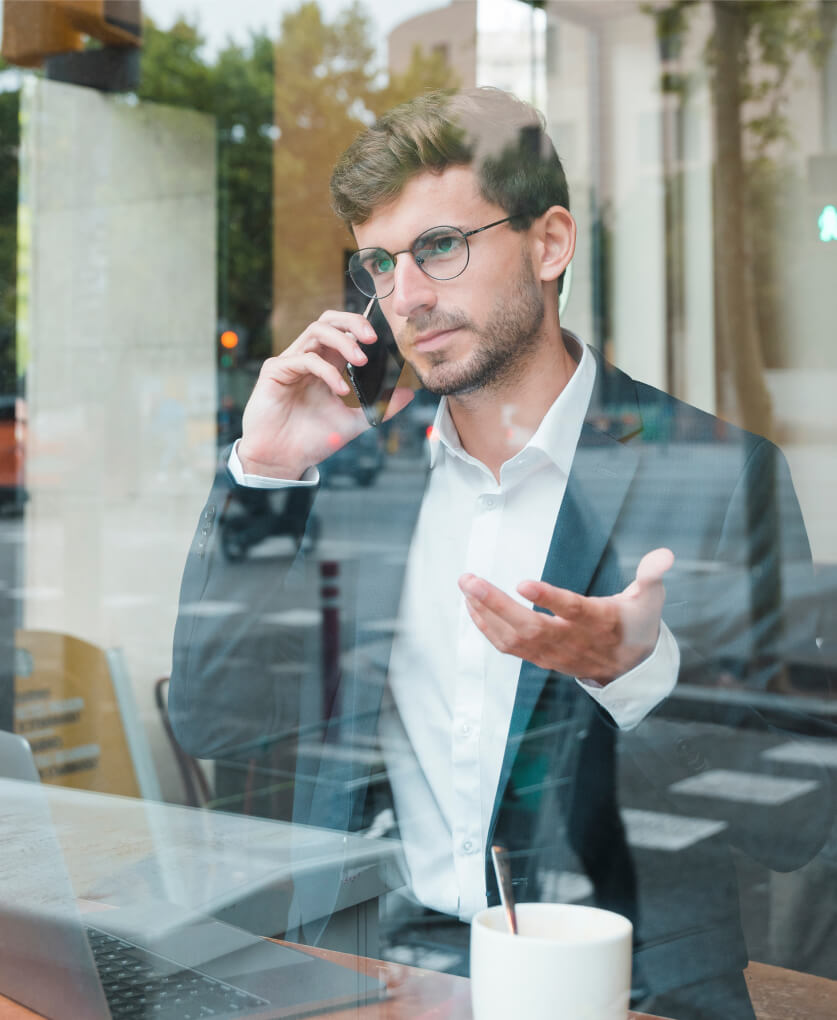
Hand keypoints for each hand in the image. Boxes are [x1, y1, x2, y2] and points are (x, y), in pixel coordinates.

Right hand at [237, 310, 412, 478]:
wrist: (282, 460)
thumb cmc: (311, 441)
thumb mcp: (354, 422)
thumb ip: (380, 406)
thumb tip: (409, 393)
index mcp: (325, 365)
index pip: (342, 331)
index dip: (360, 326)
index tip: (382, 340)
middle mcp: (308, 358)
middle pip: (328, 321)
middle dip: (352, 322)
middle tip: (372, 338)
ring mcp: (290, 362)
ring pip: (316, 331)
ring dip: (343, 341)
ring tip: (361, 360)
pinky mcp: (275, 370)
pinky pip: (305, 359)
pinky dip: (327, 371)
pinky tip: (340, 389)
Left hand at [459, 548, 674, 682]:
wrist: (630, 667)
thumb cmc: (636, 624)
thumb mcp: (650, 599)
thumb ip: (652, 575)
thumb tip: (665, 555)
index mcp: (600, 622)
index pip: (572, 610)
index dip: (549, 599)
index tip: (524, 583)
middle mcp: (572, 641)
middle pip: (530, 627)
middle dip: (496, 604)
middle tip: (470, 580)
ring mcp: (553, 653)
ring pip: (514, 639)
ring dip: (485, 614)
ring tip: (466, 588)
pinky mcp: (540, 658)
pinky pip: (508, 647)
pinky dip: (487, 628)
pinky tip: (472, 607)